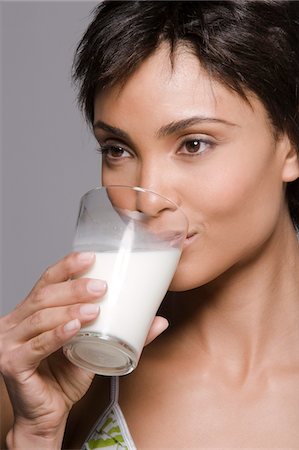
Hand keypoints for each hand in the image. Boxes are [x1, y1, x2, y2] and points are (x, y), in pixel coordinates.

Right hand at [0, 252, 106, 448]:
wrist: (47, 414)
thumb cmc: (66, 376)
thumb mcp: (95, 348)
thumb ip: (122, 333)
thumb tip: (160, 321)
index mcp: (32, 311)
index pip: (47, 280)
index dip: (67, 266)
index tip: (91, 256)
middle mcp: (16, 322)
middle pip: (44, 295)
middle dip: (74, 288)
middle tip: (102, 287)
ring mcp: (10, 342)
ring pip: (41, 317)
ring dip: (70, 309)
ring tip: (95, 309)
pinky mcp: (12, 364)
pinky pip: (36, 345)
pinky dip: (57, 335)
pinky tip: (75, 327)